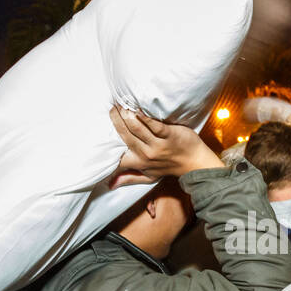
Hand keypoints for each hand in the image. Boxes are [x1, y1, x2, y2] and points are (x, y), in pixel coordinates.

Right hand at [108, 105, 222, 188]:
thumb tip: (109, 185)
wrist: (194, 162)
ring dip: (127, 116)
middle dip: (117, 120)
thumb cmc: (169, 166)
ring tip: (121, 104)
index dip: (106, 149)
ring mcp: (159, 144)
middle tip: (112, 108)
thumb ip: (129, 178)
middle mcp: (147, 154)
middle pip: (126, 135)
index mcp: (140, 163)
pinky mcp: (170, 135)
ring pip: (138, 129)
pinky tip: (138, 108)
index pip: (118, 159)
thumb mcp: (148, 176)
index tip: (97, 136)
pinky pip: (155, 125)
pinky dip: (146, 117)